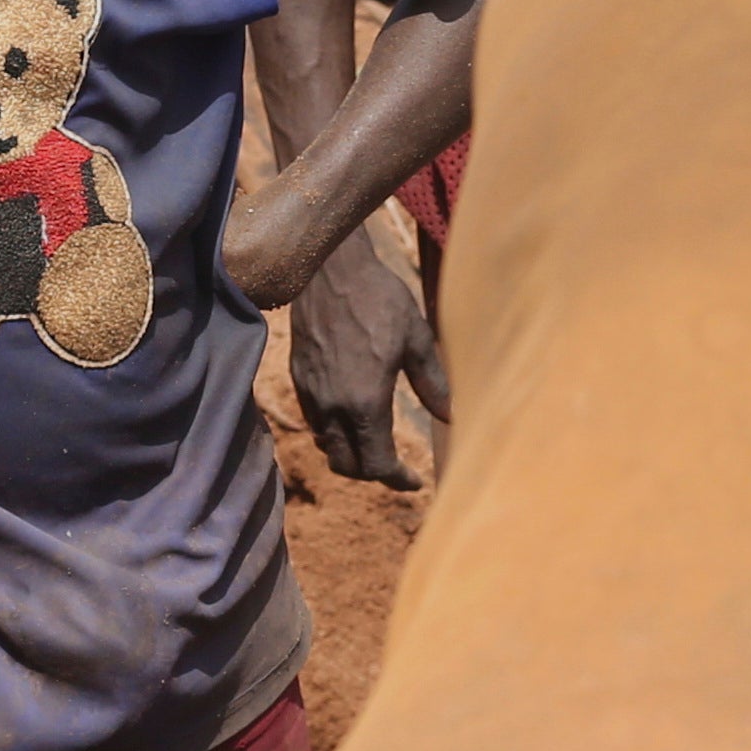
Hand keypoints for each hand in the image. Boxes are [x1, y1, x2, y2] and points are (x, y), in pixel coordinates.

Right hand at [285, 226, 445, 487]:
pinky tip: (353, 416)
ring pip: (328, 446)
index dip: (398, 480)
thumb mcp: (416, 339)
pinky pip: (315, 423)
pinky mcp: (298, 380)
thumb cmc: (378, 299)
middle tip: (395, 467)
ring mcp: (311, 395)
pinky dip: (334, 432)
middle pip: (347, 466)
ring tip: (375, 443)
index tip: (414, 481)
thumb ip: (434, 384)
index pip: (377, 464)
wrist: (328, 269)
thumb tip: (452, 417)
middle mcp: (333, 407)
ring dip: (351, 454)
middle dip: (372, 473)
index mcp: (365, 402)